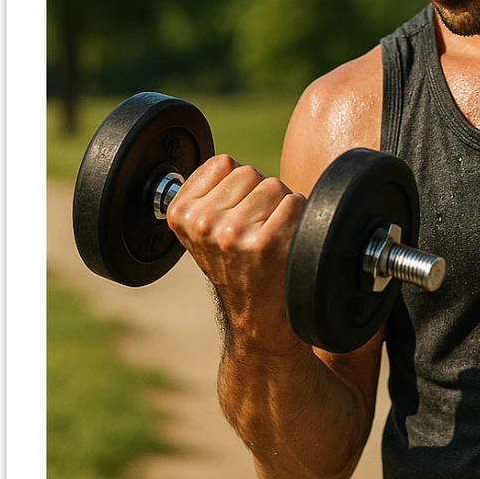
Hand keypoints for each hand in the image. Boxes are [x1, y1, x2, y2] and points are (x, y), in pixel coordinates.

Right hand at [165, 154, 306, 352]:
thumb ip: (208, 194)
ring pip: (274, 185)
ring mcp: (232, 234)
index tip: (234, 214)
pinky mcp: (265, 244)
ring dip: (280, 206)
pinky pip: (295, 203)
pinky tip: (284, 243)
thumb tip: (226, 163)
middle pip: (250, 172)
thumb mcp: (204, 230)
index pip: (222, 163)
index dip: (237, 185)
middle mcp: (202, 224)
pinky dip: (298, 218)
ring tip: (270, 236)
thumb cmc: (238, 266)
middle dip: (259, 194)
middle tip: (255, 229)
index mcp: (181, 214)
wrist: (258, 315)